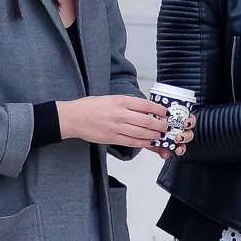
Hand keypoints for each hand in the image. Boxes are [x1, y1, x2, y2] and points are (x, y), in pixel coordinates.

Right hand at [57, 94, 193, 152]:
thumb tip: (143, 107)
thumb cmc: (90, 106)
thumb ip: (126, 102)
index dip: (159, 110)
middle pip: (147, 121)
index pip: (145, 105)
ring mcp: (116, 127)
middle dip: (160, 125)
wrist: (73, 117)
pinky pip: (132, 142)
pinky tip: (149, 142)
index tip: (165, 112)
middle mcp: (120, 114)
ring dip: (154, 135)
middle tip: (166, 127)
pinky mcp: (112, 138)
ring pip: (142, 133)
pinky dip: (143, 143)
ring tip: (160, 136)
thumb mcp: (110, 98)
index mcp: (120, 101)